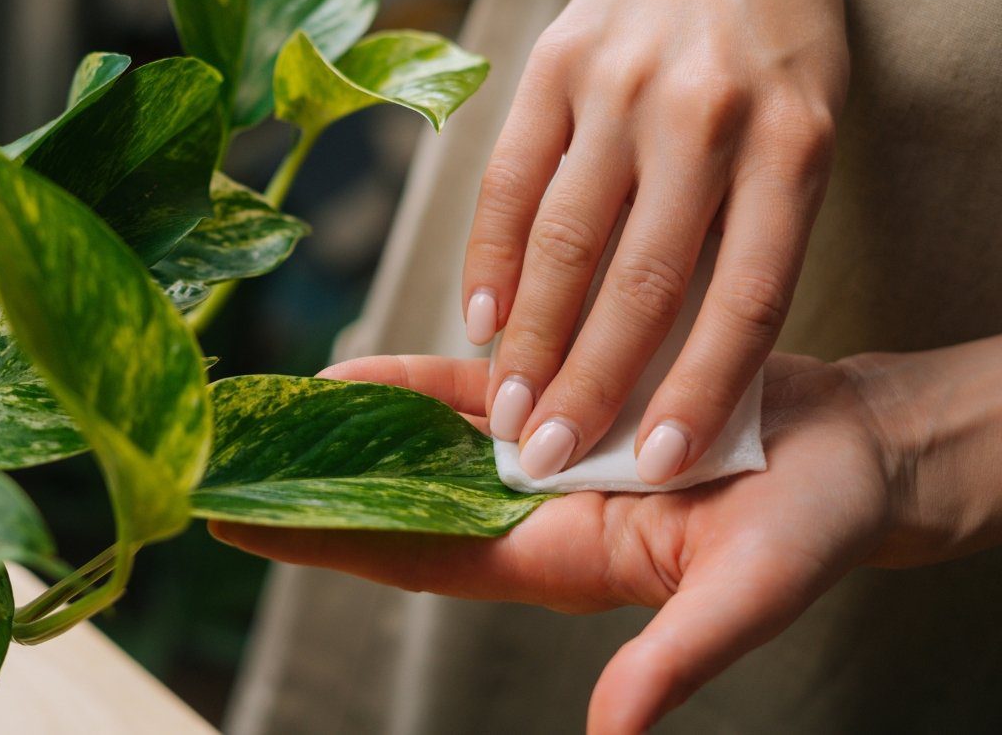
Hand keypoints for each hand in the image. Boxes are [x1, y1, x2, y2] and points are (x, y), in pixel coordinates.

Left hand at [212, 352, 904, 733]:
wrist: (856, 452)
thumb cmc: (815, 527)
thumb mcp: (751, 592)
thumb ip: (680, 653)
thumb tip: (617, 730)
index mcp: (555, 562)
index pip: (412, 559)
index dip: (323, 546)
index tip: (234, 529)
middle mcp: (530, 514)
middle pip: (393, 506)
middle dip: (306, 491)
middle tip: (214, 465)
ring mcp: (542, 457)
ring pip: (415, 446)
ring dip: (341, 433)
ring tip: (259, 414)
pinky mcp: (563, 397)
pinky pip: (465, 393)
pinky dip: (406, 382)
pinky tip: (349, 371)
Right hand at [461, 0, 848, 482]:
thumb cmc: (771, 53)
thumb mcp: (799, 134)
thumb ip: (745, 235)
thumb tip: (674, 368)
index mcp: (792, 142)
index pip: (743, 295)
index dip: (698, 388)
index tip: (652, 463)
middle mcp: (704, 115)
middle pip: (638, 280)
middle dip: (588, 384)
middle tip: (544, 459)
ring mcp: (620, 85)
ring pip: (564, 239)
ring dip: (529, 338)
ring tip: (504, 409)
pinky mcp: (551, 65)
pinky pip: (510, 180)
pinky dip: (489, 257)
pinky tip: (479, 317)